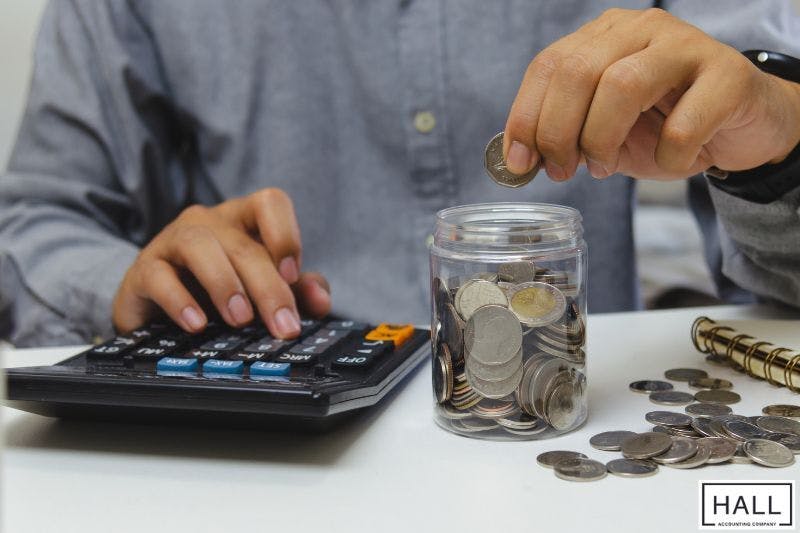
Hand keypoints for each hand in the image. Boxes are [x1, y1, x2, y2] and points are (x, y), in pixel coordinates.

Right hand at [112, 188, 330, 337]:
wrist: (158, 311)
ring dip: (225, 284)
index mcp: (244, 220)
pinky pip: (158, 276)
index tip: (293, 275)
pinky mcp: (144, 270)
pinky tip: (196, 324)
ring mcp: (172, 241)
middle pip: (244, 244)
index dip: (286, 235)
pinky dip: (179, 300)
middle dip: (268, 287)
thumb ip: (297, 292)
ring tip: (240, 319)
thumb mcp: (262, 291)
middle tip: (282, 325)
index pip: (270, 202)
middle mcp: (209, 222)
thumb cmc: (218, 293)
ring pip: (200, 246)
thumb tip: (321, 301)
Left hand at [503, 8, 799, 180]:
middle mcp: (641, 30)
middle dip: (558, 131)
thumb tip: (520, 158)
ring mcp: (686, 46)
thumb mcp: (604, 130)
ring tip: (603, 167)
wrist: (740, 126)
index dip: (525, 116)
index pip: (548, 65)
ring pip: (623, 85)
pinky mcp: (728, 75)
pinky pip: (684, 123)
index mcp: (604, 37)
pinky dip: (668, 155)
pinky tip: (669, 161)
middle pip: (577, 71)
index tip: (519, 162)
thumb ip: (565, 133)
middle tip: (561, 171)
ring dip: (602, 140)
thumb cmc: (665, 126)